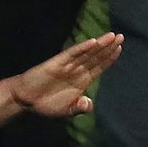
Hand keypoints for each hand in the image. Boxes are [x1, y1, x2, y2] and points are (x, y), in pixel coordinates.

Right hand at [0, 32, 123, 125]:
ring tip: (112, 36)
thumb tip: (89, 104)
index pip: (99, 66)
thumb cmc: (46, 104)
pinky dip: (82, 48)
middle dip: (108, 47)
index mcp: (82, 80)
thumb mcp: (66, 110)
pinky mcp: (57, 63)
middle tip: (121, 36)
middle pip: (96, 56)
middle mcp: (77, 70)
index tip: (119, 48)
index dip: (109, 58)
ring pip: (87, 53)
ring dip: (100, 45)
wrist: (26, 100)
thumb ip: (78, 107)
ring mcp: (68, 65)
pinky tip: (93, 42)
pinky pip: (72, 54)